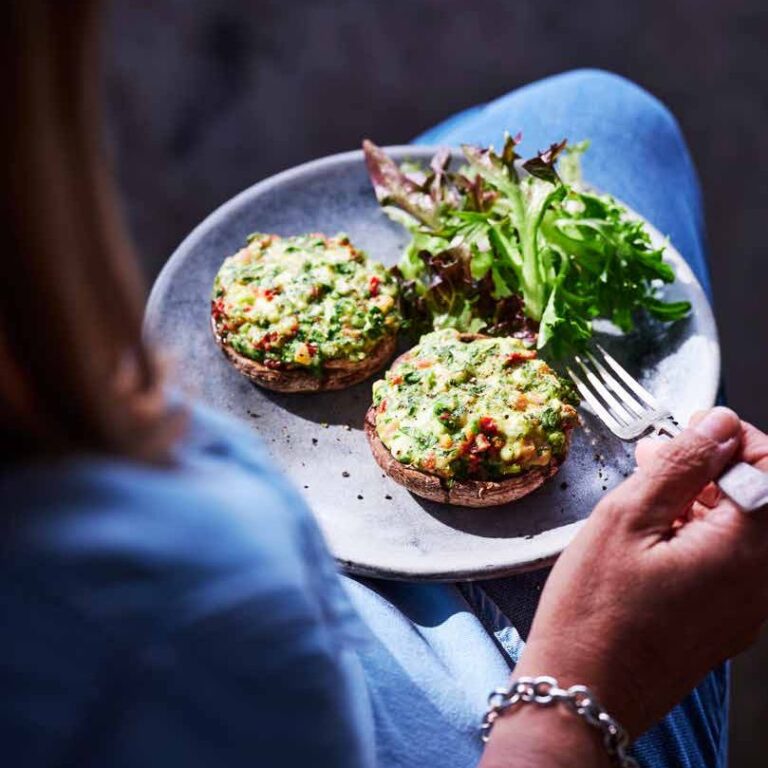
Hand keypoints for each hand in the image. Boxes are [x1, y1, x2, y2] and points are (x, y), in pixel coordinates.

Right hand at [510, 407, 767, 740]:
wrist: (584, 693)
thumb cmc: (595, 610)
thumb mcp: (626, 519)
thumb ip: (681, 466)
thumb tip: (718, 423)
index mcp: (746, 550)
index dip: (736, 437)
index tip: (693, 429)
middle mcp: (763, 581)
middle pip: (763, 499)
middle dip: (716, 465)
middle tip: (660, 454)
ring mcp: (748, 606)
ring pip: (746, 529)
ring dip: (705, 497)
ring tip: (648, 486)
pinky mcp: (727, 621)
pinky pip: (732, 560)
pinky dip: (701, 531)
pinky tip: (654, 527)